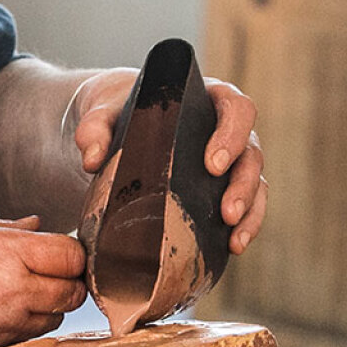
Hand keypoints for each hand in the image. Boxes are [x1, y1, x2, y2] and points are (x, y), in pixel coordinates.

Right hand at [0, 217, 86, 346]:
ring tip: (18, 291)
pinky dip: (24, 325)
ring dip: (47, 305)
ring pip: (54, 319)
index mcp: (3, 253)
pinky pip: (26, 337)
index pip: (71, 256)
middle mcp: (11, 292)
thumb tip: (33, 226)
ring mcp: (1, 326)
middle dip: (67, 281)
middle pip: (73, 292)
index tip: (58, 249)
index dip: (71, 252)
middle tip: (47, 271)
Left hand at [65, 68, 267, 254]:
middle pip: (251, 153)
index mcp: (208, 99)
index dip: (232, 136)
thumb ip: (94, 128)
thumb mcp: (101, 110)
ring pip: (255, 184)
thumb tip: (91, 159)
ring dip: (249, 212)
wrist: (114, 126)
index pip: (237, 109)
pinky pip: (246, 207)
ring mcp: (231, 161)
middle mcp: (228, 130)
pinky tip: (233, 247)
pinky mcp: (223, 189)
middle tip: (226, 211)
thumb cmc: (117, 110)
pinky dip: (244, 228)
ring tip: (234, 239)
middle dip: (242, 185)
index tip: (213, 164)